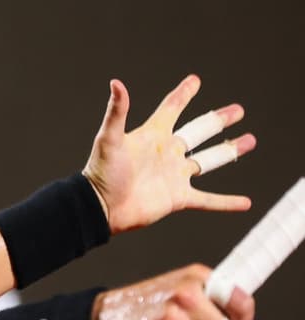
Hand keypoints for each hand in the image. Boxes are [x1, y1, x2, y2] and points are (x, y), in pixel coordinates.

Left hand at [82, 75, 256, 233]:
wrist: (101, 207)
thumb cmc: (102, 172)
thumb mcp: (109, 138)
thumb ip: (117, 111)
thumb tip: (116, 83)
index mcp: (153, 136)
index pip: (171, 108)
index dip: (183, 94)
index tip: (194, 80)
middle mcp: (167, 153)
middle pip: (199, 132)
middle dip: (218, 120)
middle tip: (238, 110)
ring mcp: (174, 175)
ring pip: (209, 160)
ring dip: (230, 151)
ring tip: (250, 140)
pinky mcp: (178, 198)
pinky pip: (208, 200)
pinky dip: (226, 202)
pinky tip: (245, 202)